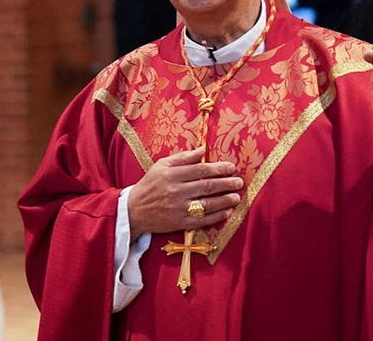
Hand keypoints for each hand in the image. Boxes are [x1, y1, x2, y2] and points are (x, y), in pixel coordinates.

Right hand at [127, 147, 242, 240]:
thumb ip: (183, 157)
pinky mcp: (179, 223)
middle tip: (239, 182)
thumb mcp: (162, 165)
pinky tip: (227, 212)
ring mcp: (178, 209)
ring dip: (225, 200)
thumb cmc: (150, 184)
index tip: (231, 167)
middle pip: (207, 186)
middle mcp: (175, 191)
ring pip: (206, 204)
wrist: (133, 210)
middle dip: (226, 183)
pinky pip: (201, 220)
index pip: (200, 170)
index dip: (218, 168)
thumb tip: (203, 149)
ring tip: (237, 196)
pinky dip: (216, 217)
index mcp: (171, 174)